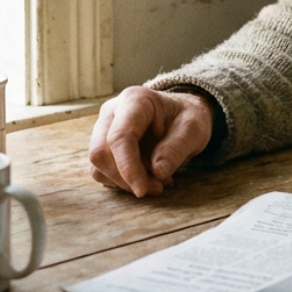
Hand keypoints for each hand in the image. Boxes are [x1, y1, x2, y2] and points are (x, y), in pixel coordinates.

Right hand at [88, 86, 215, 197]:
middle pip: (100, 152)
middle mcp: (112, 111)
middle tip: (158, 187)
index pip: (119, 136)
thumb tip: (157, 173)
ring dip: (125, 183)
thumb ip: (176, 149)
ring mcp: (103, 129)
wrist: (180, 115)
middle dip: (126, 178)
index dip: (127, 167)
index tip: (142, 190)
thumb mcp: (193, 130)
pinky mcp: (102, 146)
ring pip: (98, 166)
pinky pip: (102, 172)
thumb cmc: (186, 118)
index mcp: (135, 100)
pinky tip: (146, 178)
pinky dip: (122, 182)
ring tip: (158, 181)